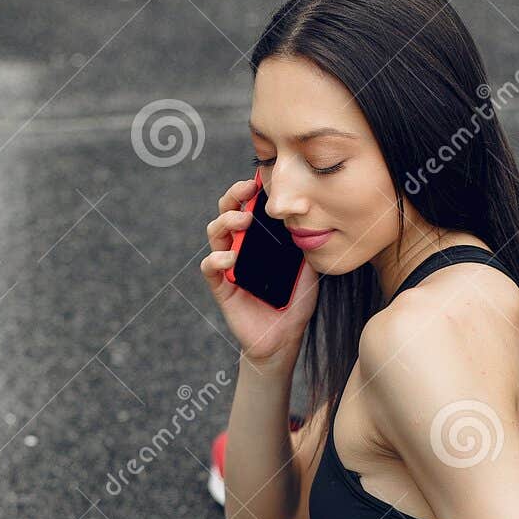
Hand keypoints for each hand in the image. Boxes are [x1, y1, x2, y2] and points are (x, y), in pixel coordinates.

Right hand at [201, 177, 319, 364]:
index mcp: (258, 240)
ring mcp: (228, 266)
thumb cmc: (295, 302)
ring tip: (242, 221)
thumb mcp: (307, 267)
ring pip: (215, 234)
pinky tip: (231, 257)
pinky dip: (217, 259)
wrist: (285, 338)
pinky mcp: (221, 287)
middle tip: (247, 191)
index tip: (261, 180)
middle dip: (233, 196)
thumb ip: (304, 243)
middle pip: (227, 212)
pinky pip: (210, 267)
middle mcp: (240, 247)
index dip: (250, 191)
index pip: (248, 207)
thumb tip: (309, 214)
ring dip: (225, 221)